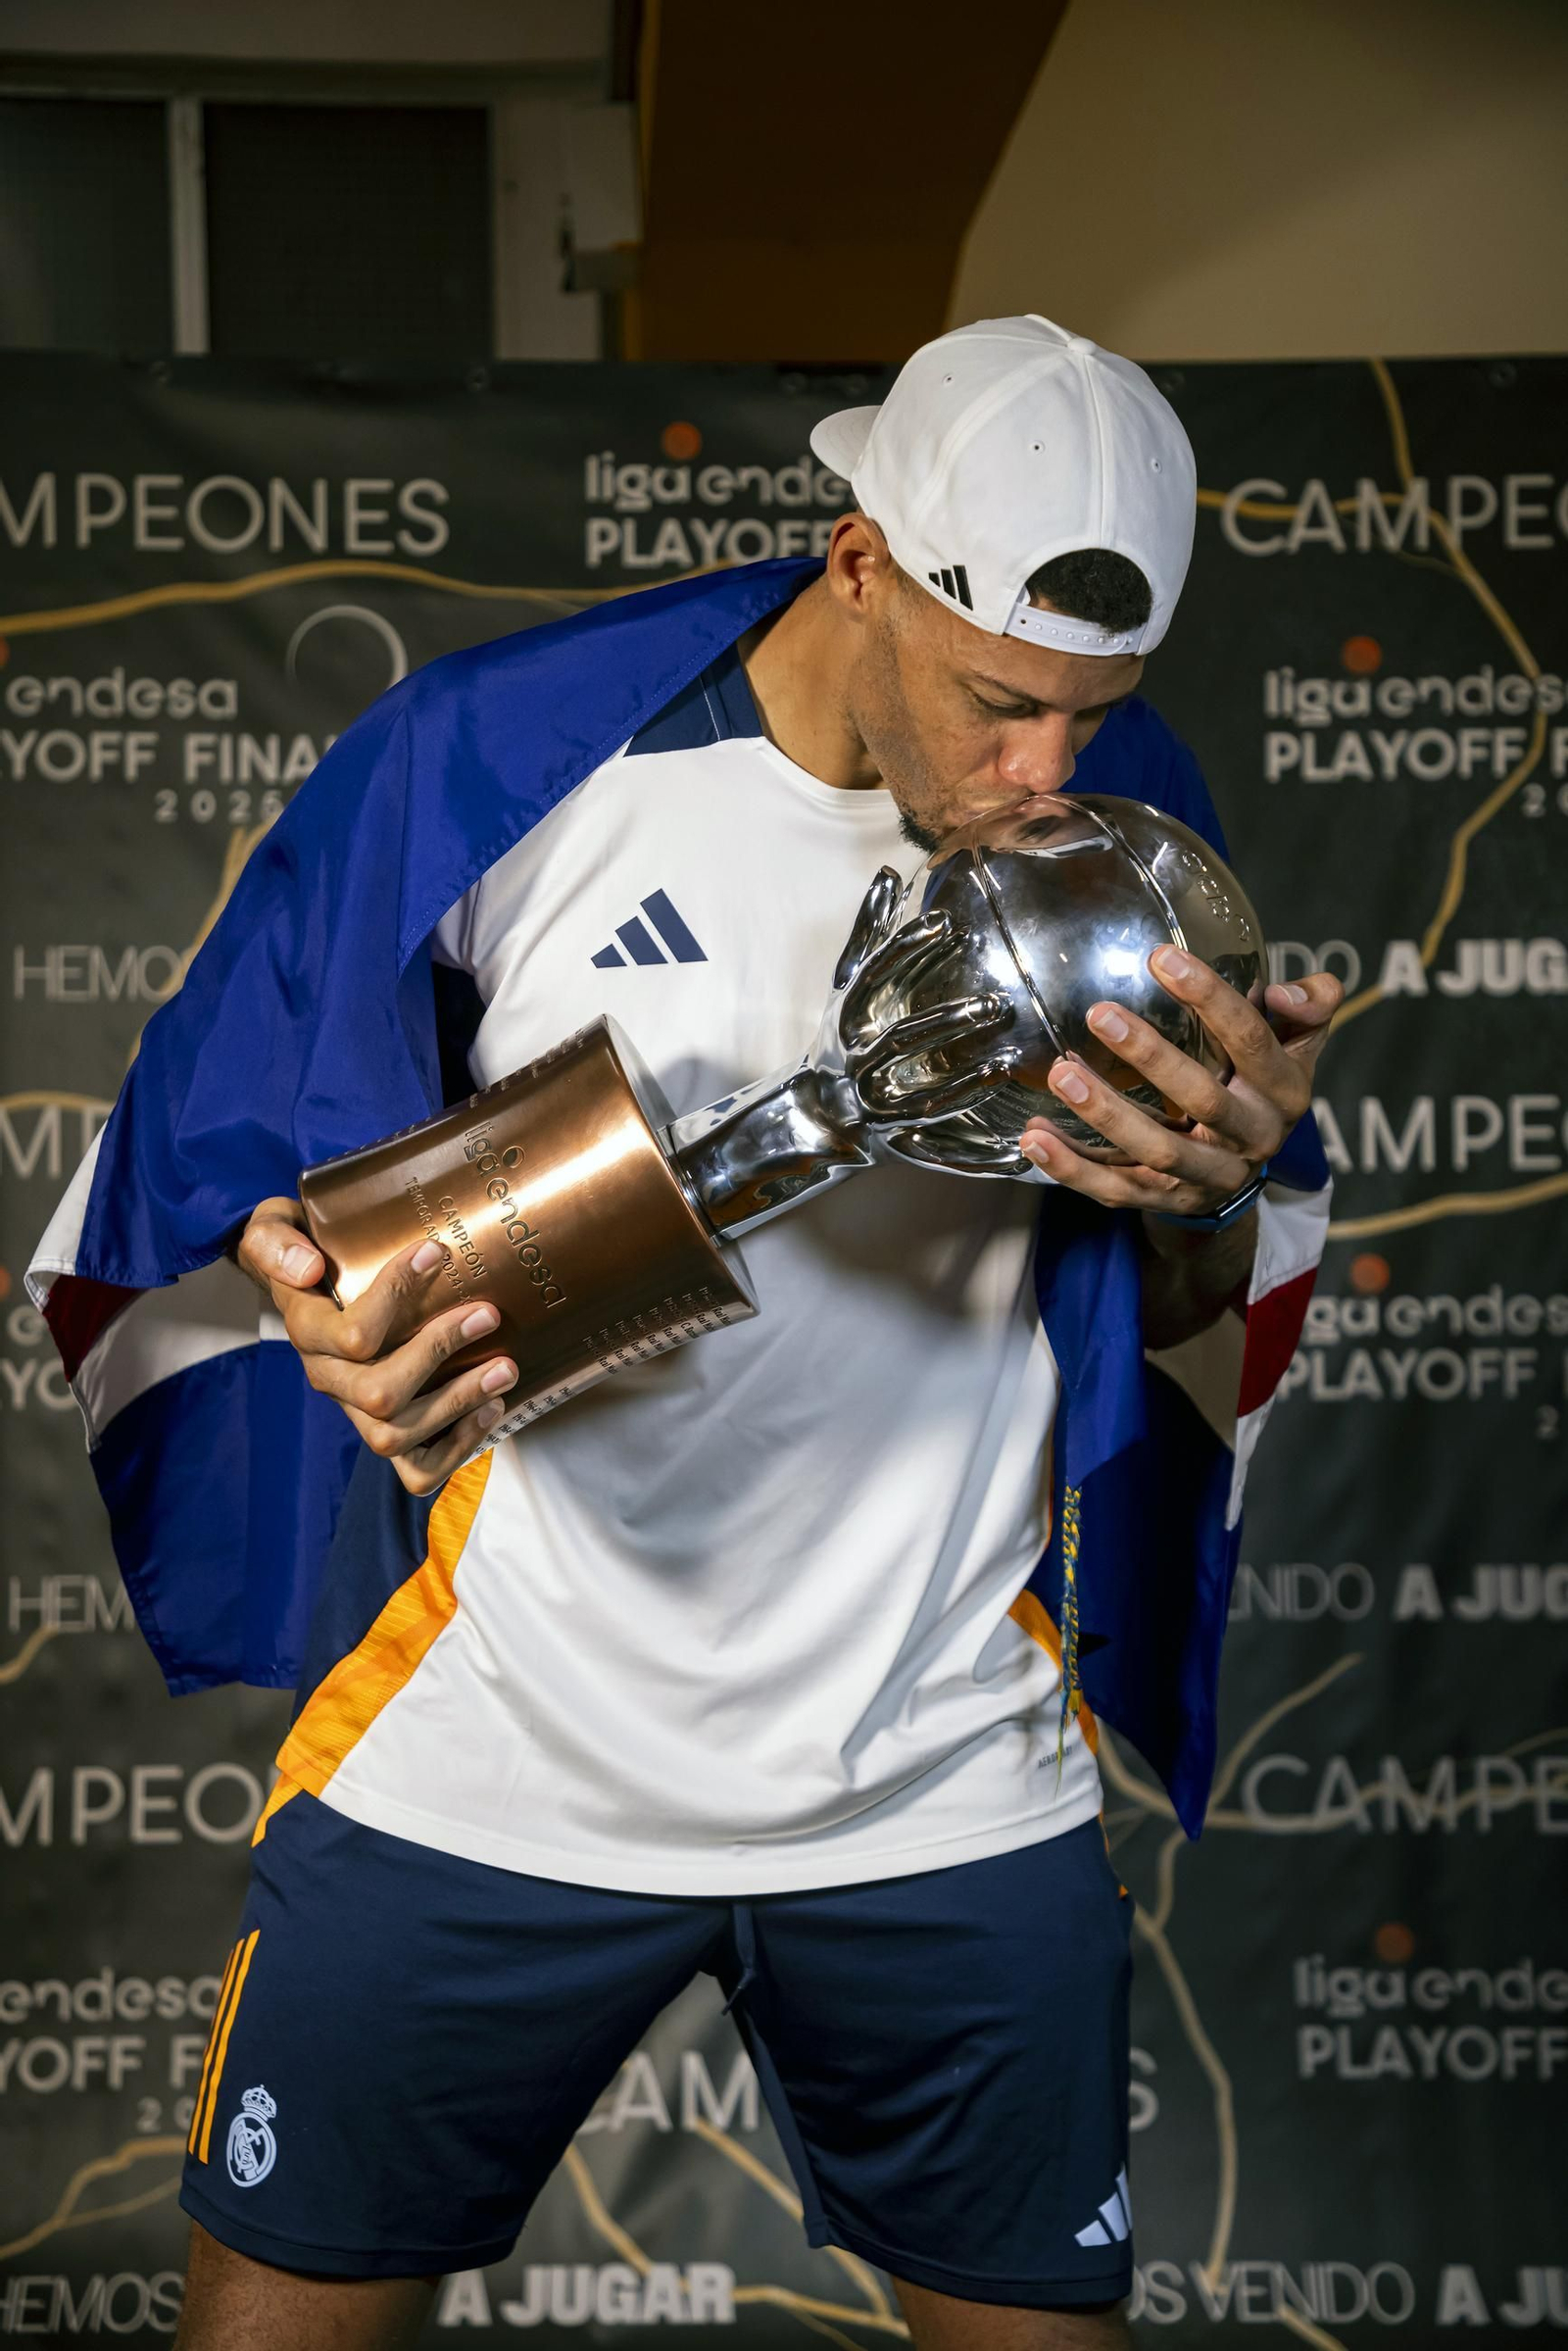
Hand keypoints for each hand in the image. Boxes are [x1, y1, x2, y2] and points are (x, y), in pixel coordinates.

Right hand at [233, 1197, 518, 1495]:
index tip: (437, 1252)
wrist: (300, 1281)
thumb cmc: (300, 1251)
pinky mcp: (383, 1429)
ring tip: (505, 1368)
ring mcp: (355, 1410)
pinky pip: (415, 1469)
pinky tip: (491, 1411)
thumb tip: (308, 1267)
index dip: (397, 1295)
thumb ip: (277, 1243)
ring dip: (458, 1404)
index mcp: (307, 1333)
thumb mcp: (273, 1229)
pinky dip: (456, 1450)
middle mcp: (328, 1379)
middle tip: (487, 1315)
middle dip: (440, 1354)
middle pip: (379, 1394)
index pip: (353, 1334)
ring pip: (396, 1435)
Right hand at [828, 867, 1014, 1125]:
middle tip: (997, 1003)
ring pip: (922, 1099)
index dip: (908, 950)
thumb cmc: (839, 1039)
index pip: (875, 980)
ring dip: (964, 1086)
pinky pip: (938, 1150)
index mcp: (848, 1022)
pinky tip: (1015, 1148)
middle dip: (947, 1024)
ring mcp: (876, 1108)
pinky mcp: (897, 1143)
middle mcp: (858, 1065)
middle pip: (902, 1043)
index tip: (948, 923)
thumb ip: (869, 931)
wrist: (816, 1115)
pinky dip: (975, 1156)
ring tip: (1007, 1065)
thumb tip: (889, 873)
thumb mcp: (848, 985)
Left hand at [1019, 949, 1341, 1215]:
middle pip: (1203, 1100)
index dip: (1209, 998)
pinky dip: (1072, 1168)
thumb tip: (1281, 989)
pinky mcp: (1164, 1202)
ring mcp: (1206, 1177)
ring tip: (1062, 1075)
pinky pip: (1115, 1190)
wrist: (1242, 1174)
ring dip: (1106, 1114)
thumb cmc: (1258, 1086)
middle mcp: (1251, 1139)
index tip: (1159, 958)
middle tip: (1100, 1014)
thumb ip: (1305, 1008)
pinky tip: (1035, 1137)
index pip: (1251, 1040)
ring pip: (1156, 1151)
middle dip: (1151, 1057)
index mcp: (1284, 1092)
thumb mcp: (1296, 1046)